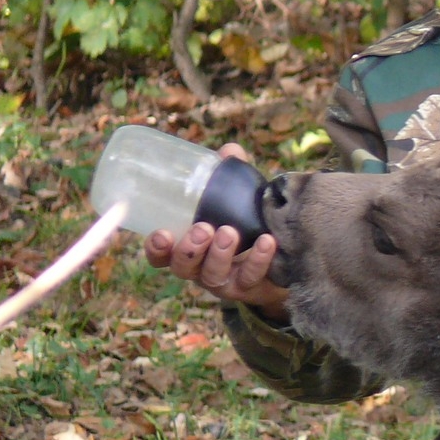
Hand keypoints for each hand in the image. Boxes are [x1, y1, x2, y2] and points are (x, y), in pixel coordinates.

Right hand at [141, 143, 291, 321]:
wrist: (284, 260)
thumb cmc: (247, 226)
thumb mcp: (236, 202)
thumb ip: (229, 178)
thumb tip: (228, 152)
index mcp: (187, 249)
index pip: (160, 255)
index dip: (156, 248)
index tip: (161, 233)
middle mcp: (200, 269)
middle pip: (182, 267)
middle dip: (189, 248)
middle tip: (203, 228)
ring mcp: (224, 281)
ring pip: (212, 275)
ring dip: (219, 253)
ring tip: (229, 231)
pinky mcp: (250, 288)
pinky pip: (251, 277)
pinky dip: (260, 259)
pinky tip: (268, 240)